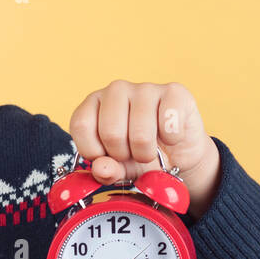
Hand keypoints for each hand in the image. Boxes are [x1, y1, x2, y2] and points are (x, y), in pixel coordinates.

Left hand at [68, 79, 220, 218]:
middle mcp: (116, 90)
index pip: (81, 125)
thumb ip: (105, 170)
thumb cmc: (139, 156)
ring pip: (140, 133)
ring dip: (147, 152)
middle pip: (111, 132)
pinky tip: (171, 137)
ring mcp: (145, 88)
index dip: (94, 151)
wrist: (178, 155)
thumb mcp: (117, 168)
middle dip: (123, 155)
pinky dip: (172, 139)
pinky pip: (169, 122)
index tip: (106, 156)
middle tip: (132, 154)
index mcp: (94, 103)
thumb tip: (102, 168)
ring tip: (150, 149)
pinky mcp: (174, 91)